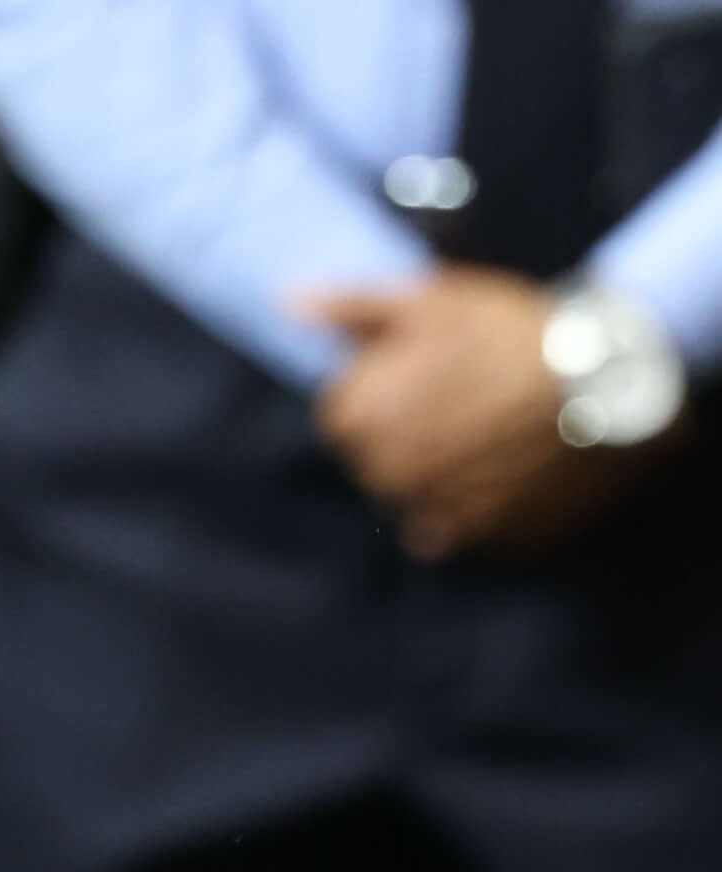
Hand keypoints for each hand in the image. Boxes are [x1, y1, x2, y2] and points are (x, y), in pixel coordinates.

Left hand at [302, 269, 660, 558]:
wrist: (611, 381)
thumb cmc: (516, 335)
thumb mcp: (433, 302)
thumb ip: (353, 309)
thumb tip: (292, 303)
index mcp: (358, 420)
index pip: (347, 413)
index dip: (389, 388)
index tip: (436, 371)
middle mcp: (381, 477)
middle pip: (377, 458)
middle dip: (412, 430)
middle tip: (474, 398)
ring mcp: (428, 512)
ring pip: (416, 494)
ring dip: (443, 470)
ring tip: (496, 432)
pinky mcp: (478, 538)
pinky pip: (459, 528)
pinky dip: (476, 505)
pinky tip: (508, 469)